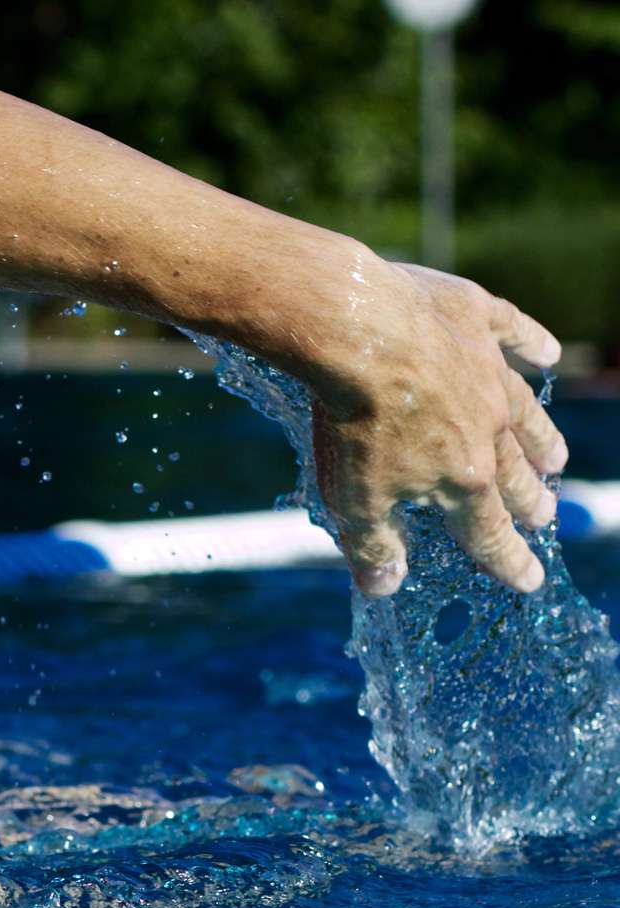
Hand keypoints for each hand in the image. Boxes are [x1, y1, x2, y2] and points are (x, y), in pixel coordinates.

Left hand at [310, 261, 567, 596]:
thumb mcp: (352, 498)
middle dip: (529, 502)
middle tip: (544, 515)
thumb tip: (383, 588)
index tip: (528, 581)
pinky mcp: (474, 319)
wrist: (357, 332)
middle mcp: (488, 427)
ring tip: (554, 458)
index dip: (508, 561)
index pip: (489, 532)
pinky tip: (547, 352)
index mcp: (462, 477)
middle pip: (514, 474)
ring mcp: (486, 372)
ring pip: (525, 413)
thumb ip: (372, 545)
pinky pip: (514, 333)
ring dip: (541, 439)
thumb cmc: (352, 422)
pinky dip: (531, 343)